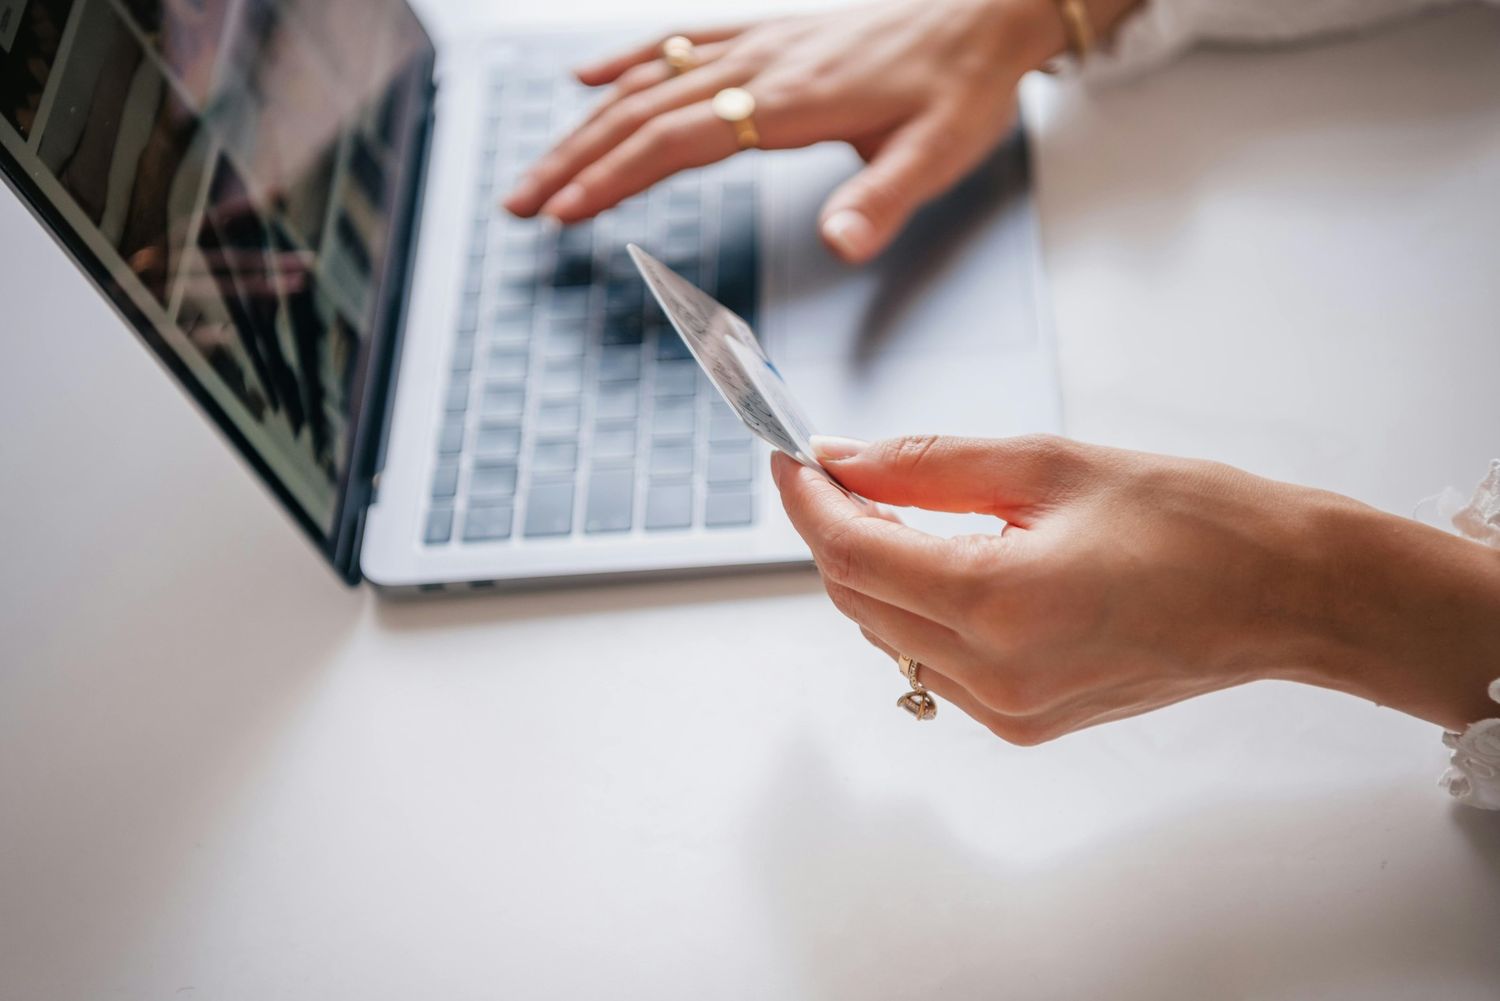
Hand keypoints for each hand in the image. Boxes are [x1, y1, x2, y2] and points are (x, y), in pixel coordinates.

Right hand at [503, 0, 1068, 261]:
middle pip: (642, 112)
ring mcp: (758, 42)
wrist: (989, 10)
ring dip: (584, 125)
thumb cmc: (964, 85)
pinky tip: (585, 78)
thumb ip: (882, 200)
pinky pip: (679, 41)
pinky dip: (624, 61)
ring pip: (648, 81)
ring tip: (539, 167)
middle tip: (521, 204)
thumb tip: (838, 245)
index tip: (566, 213)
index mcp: (791, 100)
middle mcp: (761, 64)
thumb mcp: (937, 153)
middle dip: (573, 161)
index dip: (616, 178)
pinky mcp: (766, 32)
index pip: (680, 142)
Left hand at [772, 435, 1499, 740]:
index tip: (789, 457)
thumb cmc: (1193, 518)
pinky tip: (950, 560)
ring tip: (904, 507)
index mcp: (997, 602)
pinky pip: (932, 662)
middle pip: (857, 598)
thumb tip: (842, 459)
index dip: (807, 499)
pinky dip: (919, 608)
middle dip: (836, 530)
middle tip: (844, 469)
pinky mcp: (1024, 723)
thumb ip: (928, 465)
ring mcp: (1007, 709)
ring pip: (888, 633)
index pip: (852, 551)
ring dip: (876, 569)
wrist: (1284, 596)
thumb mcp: (1050, 464)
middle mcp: (991, 674)